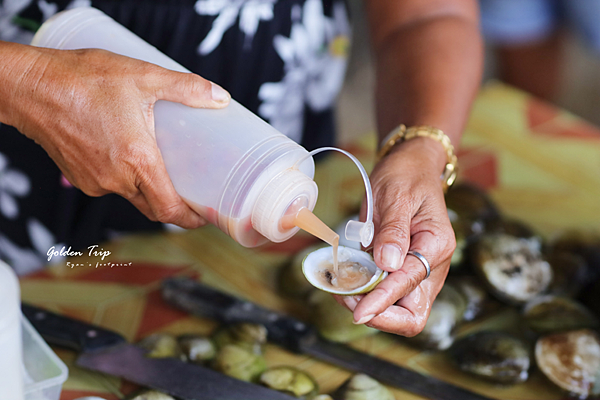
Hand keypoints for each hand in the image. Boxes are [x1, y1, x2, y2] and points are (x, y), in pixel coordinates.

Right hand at [1, 44, 229, 228]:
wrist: (28, 86)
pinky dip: (126, 179)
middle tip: (193, 192)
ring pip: (132, 195)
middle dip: (175, 205)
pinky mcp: (80, 177)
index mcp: (136, 161)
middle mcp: (116, 179)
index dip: (190, 218)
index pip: (168, 209)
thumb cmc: (82, 80)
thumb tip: (221, 97)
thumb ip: (186, 88)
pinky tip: (132, 156)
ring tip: (165, 167)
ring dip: (149, 188)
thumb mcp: (142, 76)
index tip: (205, 216)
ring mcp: (95, 181)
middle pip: (153, 207)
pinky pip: (111, 185)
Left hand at [335, 138, 455, 335]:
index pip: (409, 284)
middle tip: (350, 302)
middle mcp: (433, 265)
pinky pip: (389, 295)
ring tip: (344, 291)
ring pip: (401, 311)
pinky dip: (369, 296)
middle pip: (413, 315)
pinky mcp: (404, 271)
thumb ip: (393, 231)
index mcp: (436, 245)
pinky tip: (349, 283)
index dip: (382, 301)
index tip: (359, 311)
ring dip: (372, 309)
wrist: (410, 166)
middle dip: (381, 316)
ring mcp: (420, 271)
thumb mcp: (397, 196)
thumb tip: (387, 265)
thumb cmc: (406, 176)